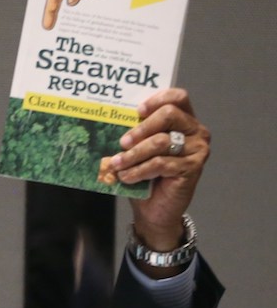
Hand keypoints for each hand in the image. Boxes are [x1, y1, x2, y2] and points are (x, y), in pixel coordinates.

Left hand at [110, 88, 210, 263]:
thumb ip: (135, 135)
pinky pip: (161, 163)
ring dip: (134, 154)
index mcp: (183, 119)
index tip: (137, 111)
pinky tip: (126, 177)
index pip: (178, 97)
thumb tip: (110, 121)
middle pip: (169, 115)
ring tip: (117, 163)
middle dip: (141, 128)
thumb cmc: (146, 177)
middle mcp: (195, 130)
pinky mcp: (193, 167)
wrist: (155, 210)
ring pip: (161, 142)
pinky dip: (139, 170)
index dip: (157, 99)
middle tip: (122, 142)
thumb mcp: (139, 150)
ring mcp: (197, 149)